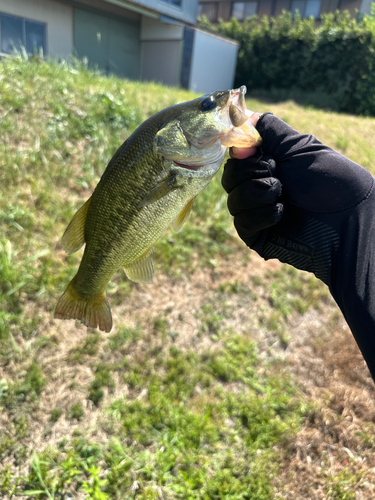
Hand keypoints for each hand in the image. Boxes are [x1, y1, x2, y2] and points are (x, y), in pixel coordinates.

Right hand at [222, 113, 372, 286]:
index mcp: (269, 166)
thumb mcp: (299, 146)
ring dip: (257, 193)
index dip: (239, 152)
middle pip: (230, 178)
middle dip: (250, 172)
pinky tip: (281, 213)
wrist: (348, 219)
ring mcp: (258, 214)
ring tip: (281, 194)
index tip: (250, 149)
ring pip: (233, 201)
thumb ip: (270, 130)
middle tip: (276, 172)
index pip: (237, 158)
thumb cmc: (330, 180)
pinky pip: (242, 223)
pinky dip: (259, 215)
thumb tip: (243, 117)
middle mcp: (260, 188)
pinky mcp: (259, 237)